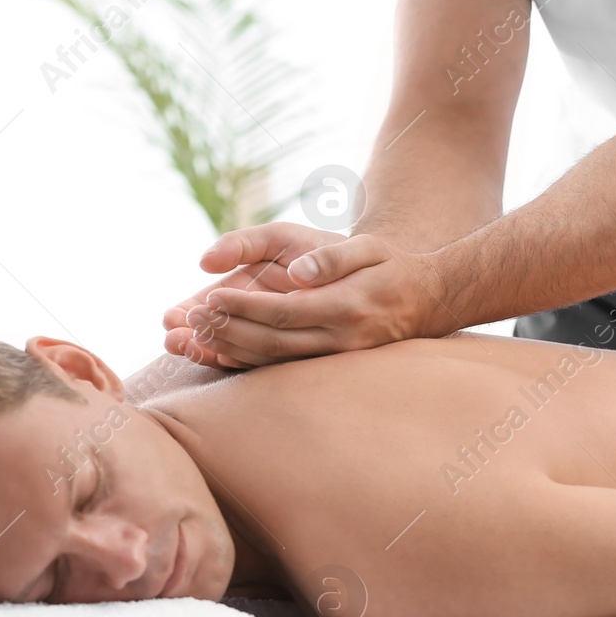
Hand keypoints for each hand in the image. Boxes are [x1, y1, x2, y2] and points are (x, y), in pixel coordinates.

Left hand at [162, 221, 447, 367]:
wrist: (425, 300)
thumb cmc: (388, 266)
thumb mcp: (367, 247)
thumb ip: (332, 257)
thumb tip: (299, 272)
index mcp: (348, 306)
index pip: (285, 312)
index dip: (245, 308)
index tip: (210, 298)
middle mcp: (341, 340)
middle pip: (273, 343)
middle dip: (228, 331)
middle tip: (190, 319)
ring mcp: (335, 360)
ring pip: (274, 363)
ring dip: (230, 351)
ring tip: (193, 336)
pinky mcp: (329, 367)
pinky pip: (282, 370)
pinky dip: (247, 364)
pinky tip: (217, 354)